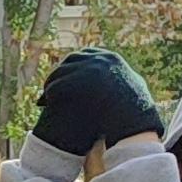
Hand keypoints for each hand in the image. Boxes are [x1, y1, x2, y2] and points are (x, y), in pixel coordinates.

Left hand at [34, 47, 162, 158]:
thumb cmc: (137, 113)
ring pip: (60, 73)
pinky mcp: (80, 83)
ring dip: (51, 85)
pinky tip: (45, 104)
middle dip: (58, 75)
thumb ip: (125, 81)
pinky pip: (57, 86)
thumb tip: (130, 79)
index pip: (84, 55)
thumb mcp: (135, 90)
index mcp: (111, 59)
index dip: (71, 68)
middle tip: (48, 90)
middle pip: (69, 61)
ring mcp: (90, 69)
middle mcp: (100, 59)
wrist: (136, 126)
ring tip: (44, 99)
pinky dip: (49, 94)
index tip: (63, 79)